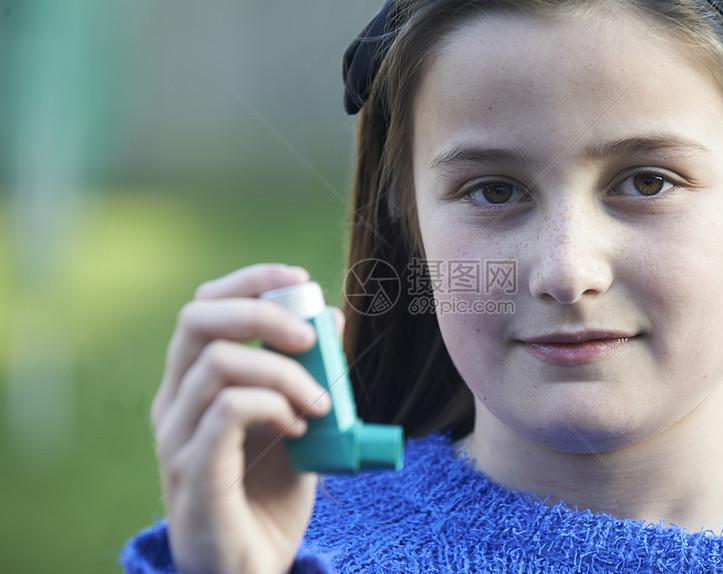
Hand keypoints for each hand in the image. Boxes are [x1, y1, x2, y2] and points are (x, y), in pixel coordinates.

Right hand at [150, 264, 341, 573]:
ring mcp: (178, 436)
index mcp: (194, 384)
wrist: (253, 569)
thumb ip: (307, 373)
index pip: (205, 306)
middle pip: (196, 319)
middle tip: (311, 340)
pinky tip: (298, 429)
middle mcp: (175, 402)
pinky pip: (227, 409)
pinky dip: (273, 404)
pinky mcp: (194, 471)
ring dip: (284, 372)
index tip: (300, 280)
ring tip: (318, 405)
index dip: (251, 282)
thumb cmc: (270, 497)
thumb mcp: (298, 423)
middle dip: (263, 313)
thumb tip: (331, 316)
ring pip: (218, 362)